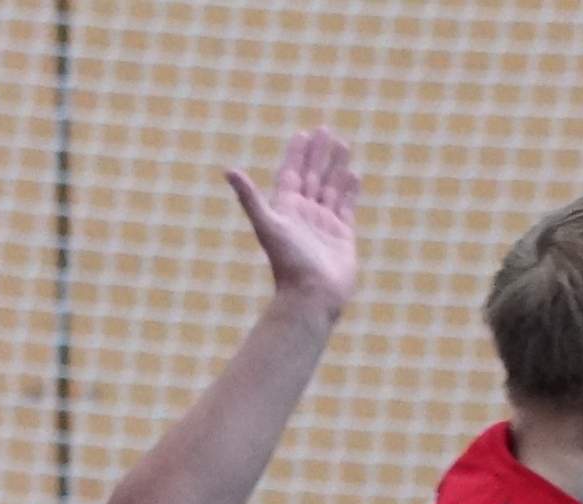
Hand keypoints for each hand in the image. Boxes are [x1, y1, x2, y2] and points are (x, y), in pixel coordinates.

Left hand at [225, 127, 358, 316]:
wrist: (312, 296)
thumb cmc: (288, 262)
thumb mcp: (267, 225)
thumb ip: (250, 198)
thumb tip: (229, 171)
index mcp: (285, 209)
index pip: (290, 174)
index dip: (296, 154)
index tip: (302, 133)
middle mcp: (304, 214)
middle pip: (312, 176)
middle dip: (318, 153)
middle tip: (325, 129)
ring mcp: (324, 224)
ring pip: (331, 188)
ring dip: (336, 166)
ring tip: (344, 144)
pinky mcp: (342, 235)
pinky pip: (346, 207)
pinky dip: (350, 190)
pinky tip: (354, 174)